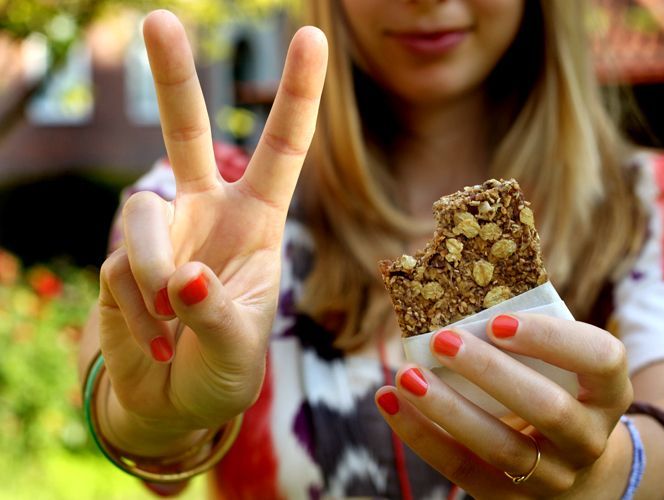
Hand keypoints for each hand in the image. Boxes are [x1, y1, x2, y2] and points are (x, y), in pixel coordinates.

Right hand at [97, 10, 326, 434]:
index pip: (282, 150)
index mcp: (255, 221)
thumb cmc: (225, 369)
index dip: (296, 96)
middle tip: (158, 21)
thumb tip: (180, 278)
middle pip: (187, 134)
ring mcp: (159, 235)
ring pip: (141, 215)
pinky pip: (118, 268)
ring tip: (172, 320)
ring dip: (154, 271)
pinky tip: (157, 339)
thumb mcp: (241, 346)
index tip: (310, 36)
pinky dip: (138, 310)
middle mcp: (204, 214)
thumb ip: (216, 313)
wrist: (176, 400)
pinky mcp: (117, 262)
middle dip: (173, 79)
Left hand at [375, 314, 633, 498]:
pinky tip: (389, 401)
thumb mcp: (558, 366)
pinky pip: (462, 469)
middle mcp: (588, 437)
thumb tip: (448, 285)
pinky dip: (420, 435)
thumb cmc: (552, 390)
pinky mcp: (509, 497)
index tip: (498, 320)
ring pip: (500, 447)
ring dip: (447, 409)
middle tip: (442, 339)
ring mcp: (553, 476)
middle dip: (490, 372)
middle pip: (547, 408)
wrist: (571, 466)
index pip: (599, 358)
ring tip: (405, 375)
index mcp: (607, 391)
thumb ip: (522, 336)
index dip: (550, 339)